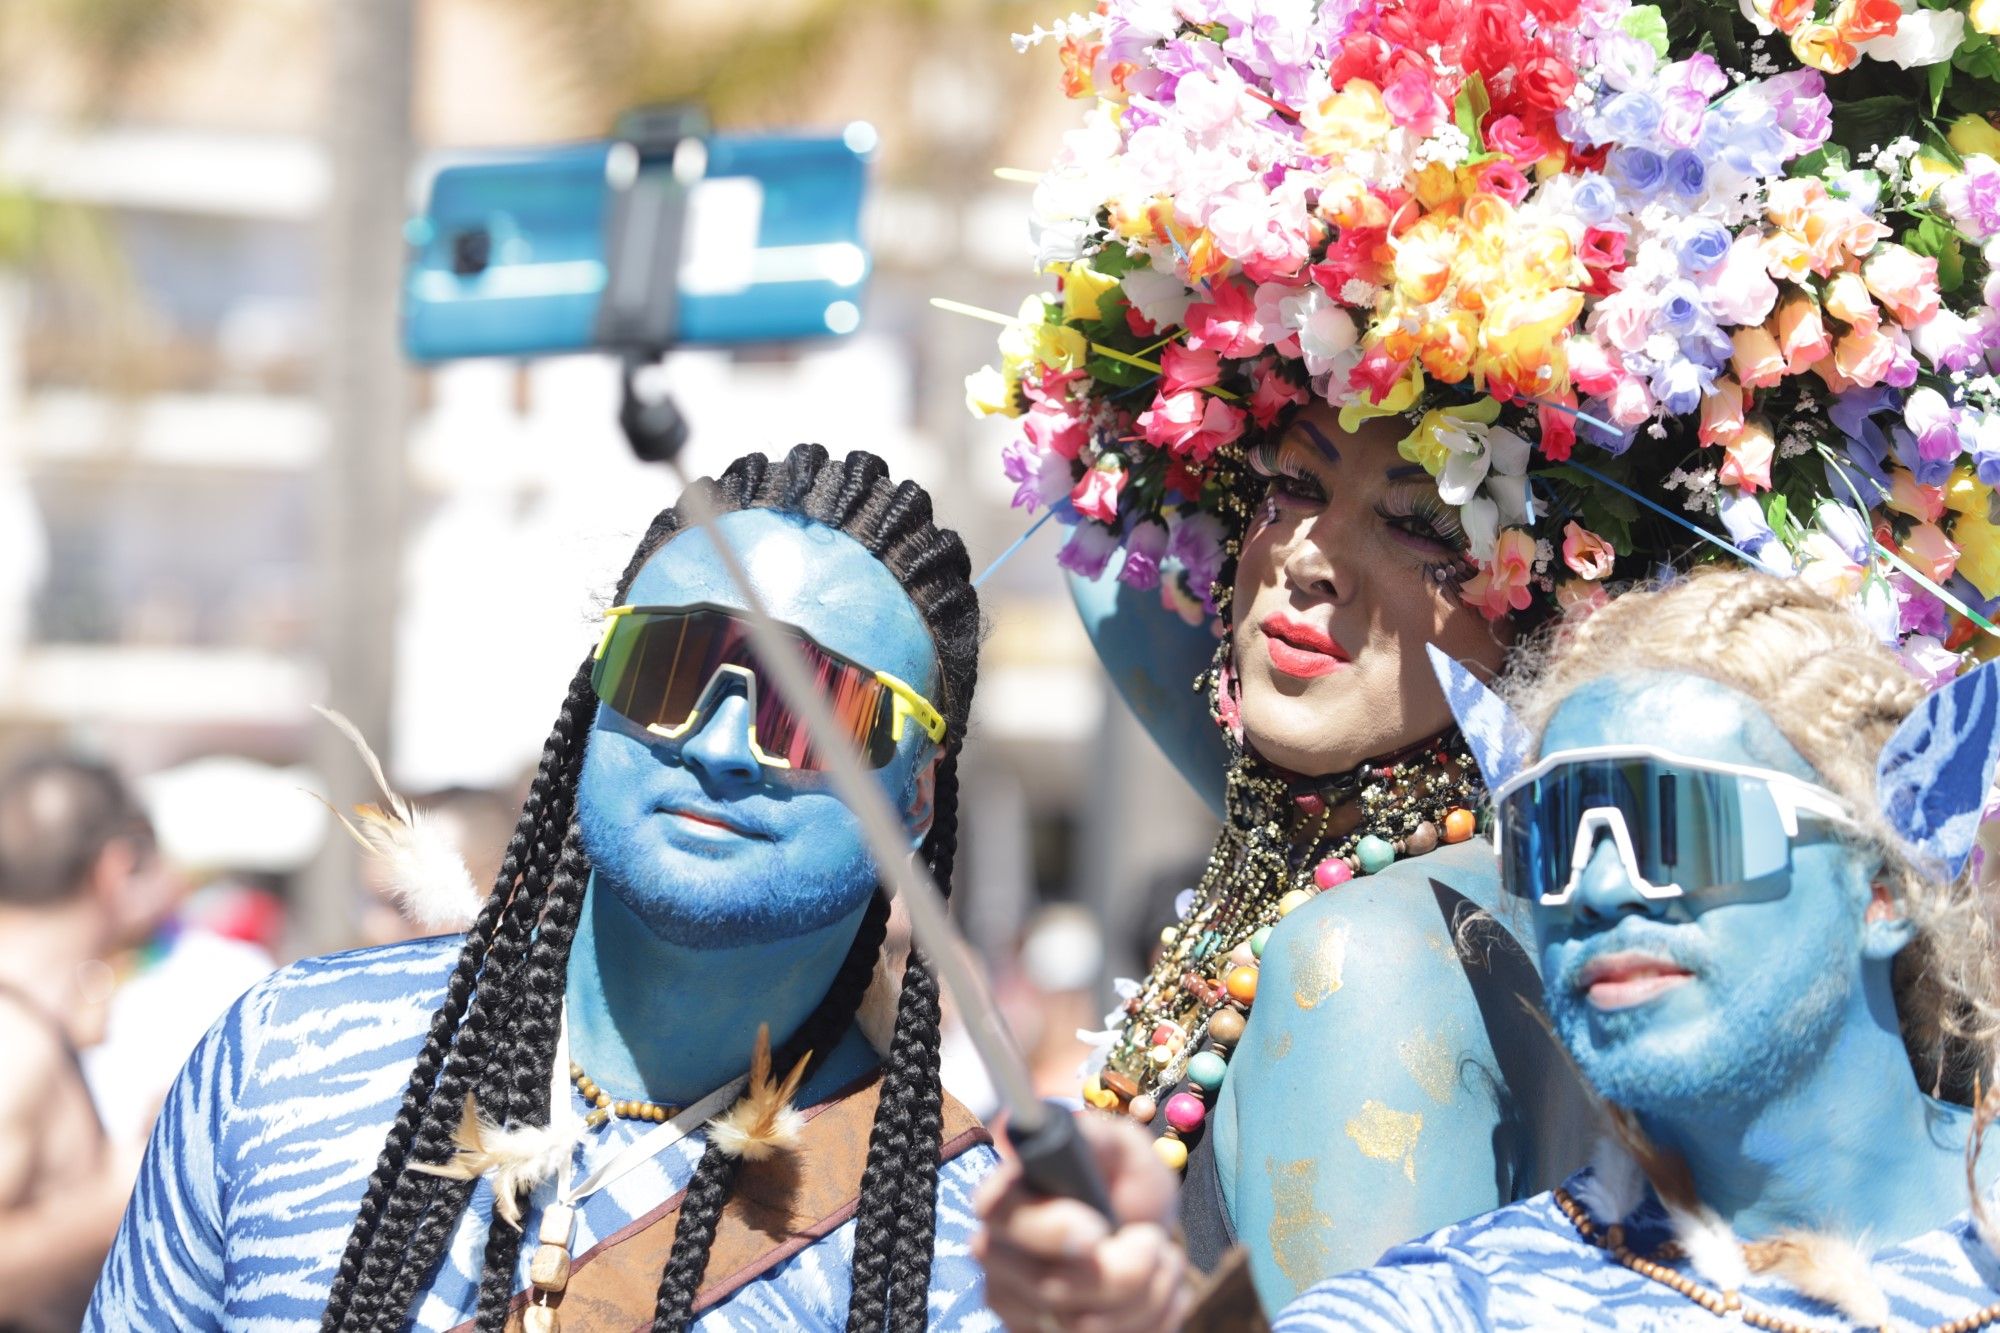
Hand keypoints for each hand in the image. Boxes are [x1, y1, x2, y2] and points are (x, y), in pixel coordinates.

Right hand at [973, 1111, 1192, 1332]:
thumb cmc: (1125, 1188)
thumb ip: (1102, 1138)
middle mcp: (997, 1258)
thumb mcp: (1125, 1152)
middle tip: (1149, 1242)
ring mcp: (1017, 1308)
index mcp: (1004, 1200)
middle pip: (1054, 1289)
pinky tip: (1149, 1297)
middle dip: (1128, 1269)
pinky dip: (1149, 1325)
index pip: (999, 1217)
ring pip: (1086, 1328)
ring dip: (1149, 1296)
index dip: (1053, 1229)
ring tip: (1156, 1264)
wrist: (1143, 1238)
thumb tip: (1073, 1133)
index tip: (1097, 1229)